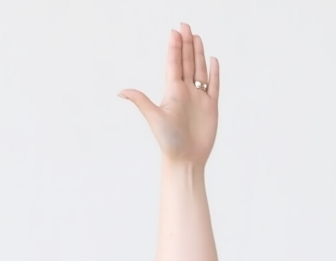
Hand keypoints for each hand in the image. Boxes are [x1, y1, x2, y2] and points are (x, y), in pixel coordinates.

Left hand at [120, 25, 218, 164]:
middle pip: (187, 62)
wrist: (186, 159)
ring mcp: (199, 99)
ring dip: (198, 54)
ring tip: (197, 37)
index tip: (175, 32)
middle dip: (186, 44)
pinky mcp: (211, 107)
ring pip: (199, 70)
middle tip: (185, 26)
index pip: (174, 64)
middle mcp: (185, 92)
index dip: (174, 48)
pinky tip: (213, 61)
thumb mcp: (153, 117)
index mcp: (172, 92)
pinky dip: (214, 73)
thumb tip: (121, 92)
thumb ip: (140, 100)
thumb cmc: (168, 141)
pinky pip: (213, 86)